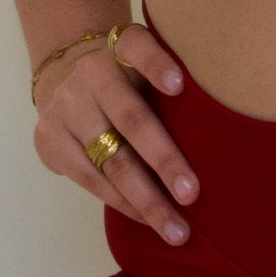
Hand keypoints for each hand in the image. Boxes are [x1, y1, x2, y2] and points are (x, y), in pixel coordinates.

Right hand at [33, 24, 196, 245]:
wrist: (62, 73)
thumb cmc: (127, 75)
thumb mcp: (145, 61)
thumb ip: (172, 80)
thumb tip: (226, 129)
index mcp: (118, 47)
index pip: (137, 47)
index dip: (157, 64)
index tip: (180, 85)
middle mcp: (89, 75)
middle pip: (130, 119)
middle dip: (164, 161)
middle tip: (193, 195)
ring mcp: (65, 109)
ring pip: (109, 161)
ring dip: (145, 200)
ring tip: (175, 229)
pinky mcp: (49, 140)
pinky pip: (90, 180)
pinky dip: (122, 203)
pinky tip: (146, 219)